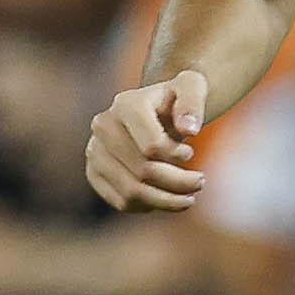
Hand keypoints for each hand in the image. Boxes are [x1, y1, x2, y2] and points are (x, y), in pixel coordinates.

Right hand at [86, 71, 208, 211]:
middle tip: (200, 182)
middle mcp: (103, 126)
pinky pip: (122, 201)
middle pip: (144, 171)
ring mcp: (94, 150)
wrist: (153, 109)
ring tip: (189, 198)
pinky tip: (165, 199)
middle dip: (179, 182)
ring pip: (131, 192)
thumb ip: (193, 102)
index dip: (177, 157)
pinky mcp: (94, 172)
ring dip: (166, 201)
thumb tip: (189, 130)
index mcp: (126, 104)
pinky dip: (148, 206)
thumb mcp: (192, 88)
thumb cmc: (176, 99)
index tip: (190, 153)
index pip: (152, 146)